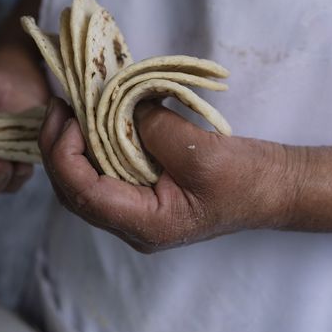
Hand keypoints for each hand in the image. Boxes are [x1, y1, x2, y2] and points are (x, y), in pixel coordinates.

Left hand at [38, 98, 299, 252]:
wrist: (274, 188)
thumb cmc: (246, 177)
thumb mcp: (199, 150)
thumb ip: (154, 129)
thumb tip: (118, 106)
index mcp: (146, 224)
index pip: (84, 193)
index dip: (65, 154)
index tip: (68, 117)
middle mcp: (133, 225)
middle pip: (74, 192)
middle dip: (57, 148)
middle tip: (59, 105)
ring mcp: (135, 214)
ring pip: (82, 185)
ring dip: (69, 148)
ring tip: (68, 110)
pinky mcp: (140, 197)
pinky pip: (101, 176)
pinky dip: (89, 149)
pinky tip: (90, 122)